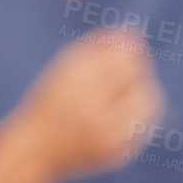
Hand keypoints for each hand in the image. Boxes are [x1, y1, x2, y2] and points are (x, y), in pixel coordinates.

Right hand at [11, 29, 164, 180]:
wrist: (34, 149)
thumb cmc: (53, 101)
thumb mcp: (66, 68)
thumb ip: (98, 46)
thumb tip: (134, 31)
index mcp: (75, 79)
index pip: (122, 57)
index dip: (131, 53)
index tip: (128, 55)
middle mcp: (89, 105)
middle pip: (135, 75)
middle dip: (138, 69)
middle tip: (131, 72)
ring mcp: (104, 131)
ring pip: (148, 98)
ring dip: (144, 90)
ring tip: (130, 91)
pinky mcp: (115, 151)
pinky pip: (143, 124)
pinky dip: (140, 114)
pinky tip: (127, 112)